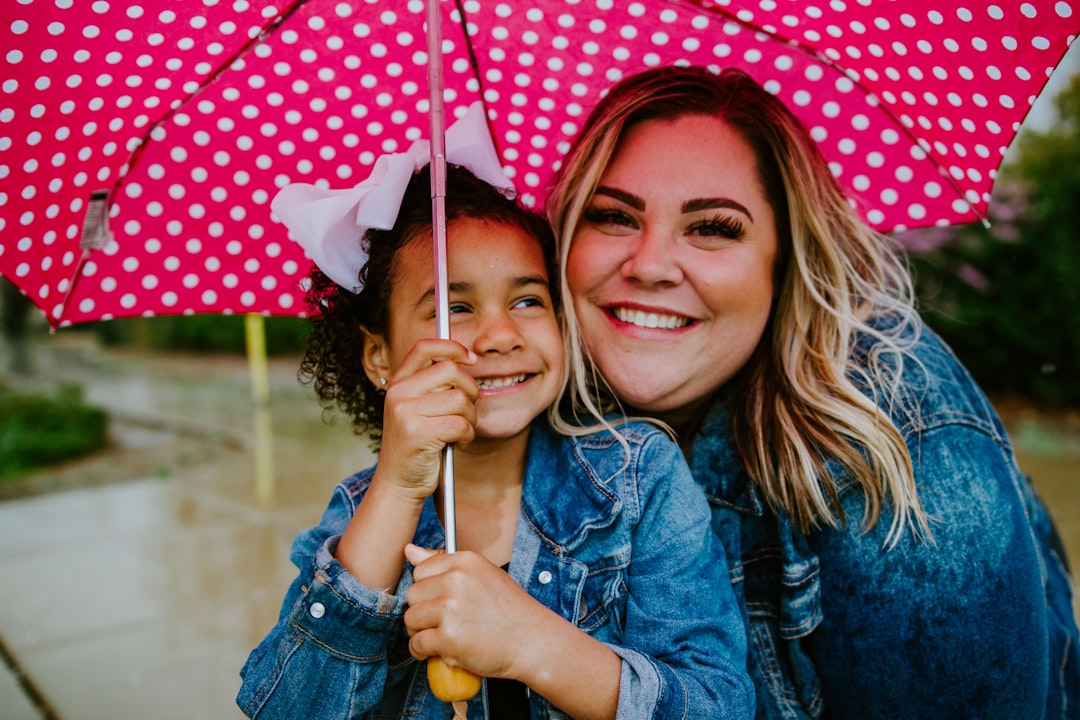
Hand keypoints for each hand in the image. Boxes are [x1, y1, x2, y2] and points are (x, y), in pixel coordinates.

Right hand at [375, 339, 477, 500]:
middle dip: (471, 390)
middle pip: (451, 371)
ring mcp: (405, 412)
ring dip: (470, 418)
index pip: (425, 347)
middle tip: (468, 408)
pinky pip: (460, 424)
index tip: (472, 359)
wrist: (398, 482)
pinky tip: (457, 443)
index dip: (452, 347)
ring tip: (460, 431)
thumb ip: (432, 385)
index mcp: (399, 382)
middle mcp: (398, 393)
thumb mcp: (416, 408)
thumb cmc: (416, 445)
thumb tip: (466, 360)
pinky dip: (467, 436)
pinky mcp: (418, 433)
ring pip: (460, 399)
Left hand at [403, 544, 552, 680]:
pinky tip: (440, 651)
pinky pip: (416, 644)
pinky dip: (422, 652)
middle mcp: (456, 580)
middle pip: (412, 594)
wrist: (534, 642)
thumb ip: (445, 563)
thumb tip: (409, 549)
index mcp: (465, 562)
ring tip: (442, 636)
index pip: (421, 570)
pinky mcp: (448, 636)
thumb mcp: (481, 575)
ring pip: (411, 619)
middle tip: (443, 622)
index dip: (429, 589)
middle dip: (422, 611)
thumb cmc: (510, 611)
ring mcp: (451, 608)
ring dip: (420, 632)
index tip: (442, 600)